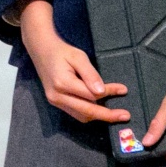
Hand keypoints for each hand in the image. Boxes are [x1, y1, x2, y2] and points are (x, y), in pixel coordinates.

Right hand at [19, 0, 130, 124]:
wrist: (41, 50)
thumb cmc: (61, 51)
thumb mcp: (78, 57)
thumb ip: (90, 74)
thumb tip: (102, 92)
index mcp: (63, 83)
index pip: (91, 95)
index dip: (109, 93)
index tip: (123, 90)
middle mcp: (57, 96)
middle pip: (87, 111)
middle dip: (108, 115)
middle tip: (125, 115)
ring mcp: (55, 101)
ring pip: (81, 116)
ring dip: (98, 116)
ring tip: (115, 113)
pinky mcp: (55, 102)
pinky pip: (75, 113)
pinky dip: (89, 113)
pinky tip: (99, 108)